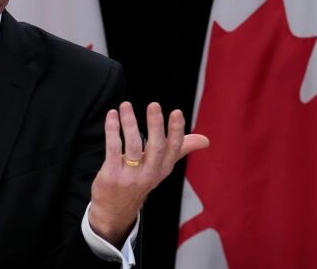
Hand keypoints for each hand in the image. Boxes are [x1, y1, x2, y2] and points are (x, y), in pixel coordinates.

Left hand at [88, 101, 208, 246]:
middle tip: (154, 105)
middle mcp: (149, 173)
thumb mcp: (161, 169)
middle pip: (156, 147)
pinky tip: (112, 115)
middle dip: (155, 125)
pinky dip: (112, 131)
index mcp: (163, 169)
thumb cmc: (139, 182)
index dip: (176, 131)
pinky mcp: (112, 175)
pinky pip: (113, 150)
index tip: (177, 112)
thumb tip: (205, 140)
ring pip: (132, 146)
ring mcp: (130, 175)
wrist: (114, 211)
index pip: (174, 149)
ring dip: (129, 123)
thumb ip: (180, 150)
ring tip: (125, 105)